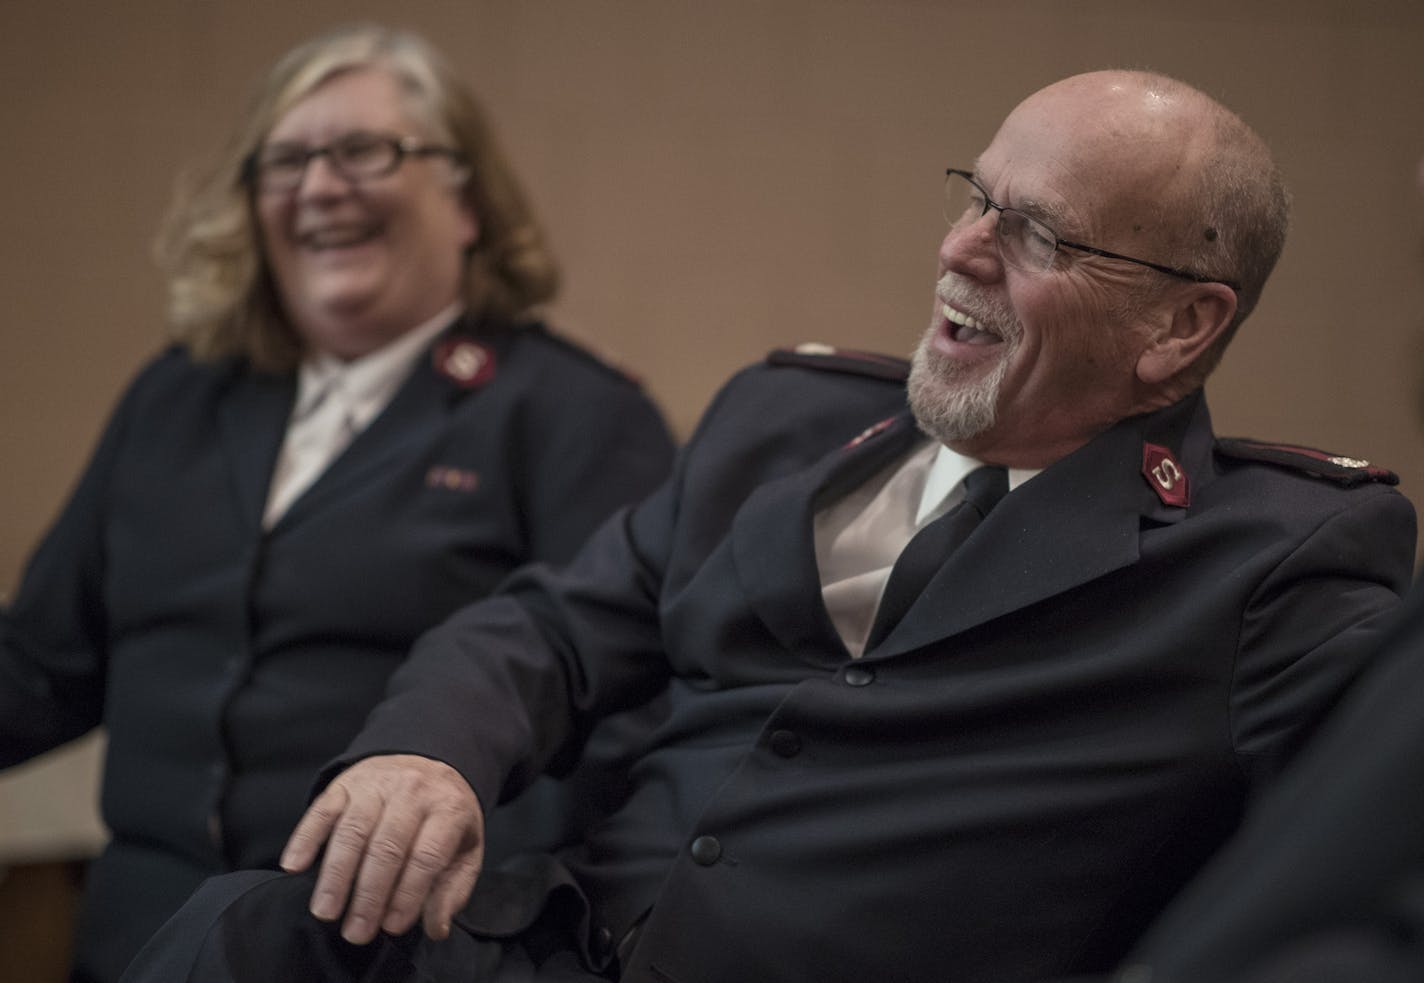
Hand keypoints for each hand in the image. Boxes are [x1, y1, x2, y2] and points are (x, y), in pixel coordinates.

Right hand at [279, 754, 484, 944]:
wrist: (429, 763)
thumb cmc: (444, 817)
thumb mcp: (465, 849)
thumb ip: (451, 890)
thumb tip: (436, 928)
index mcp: (448, 808)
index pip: (426, 856)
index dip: (408, 894)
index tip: (392, 927)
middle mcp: (412, 790)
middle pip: (386, 847)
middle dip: (369, 895)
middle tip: (356, 931)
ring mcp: (377, 783)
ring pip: (352, 831)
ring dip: (336, 876)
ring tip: (326, 912)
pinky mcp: (346, 783)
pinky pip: (322, 810)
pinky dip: (305, 838)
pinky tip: (295, 866)